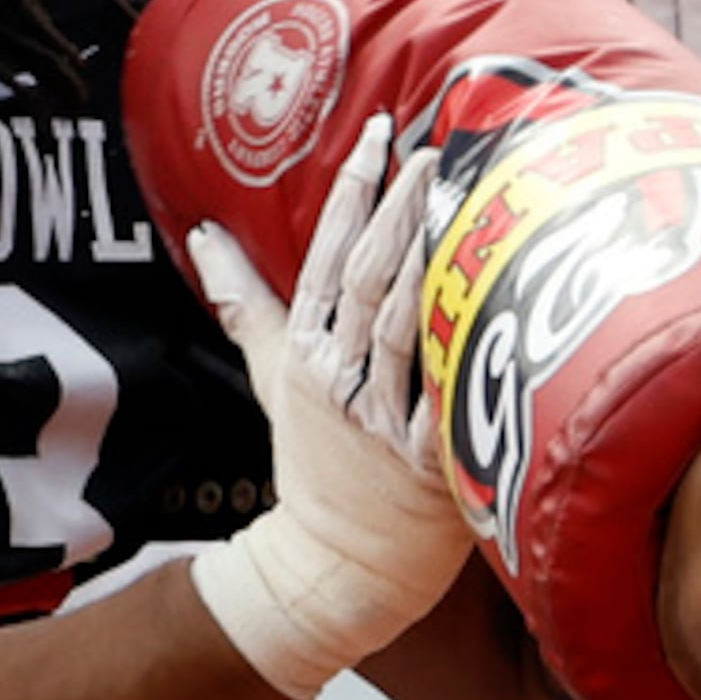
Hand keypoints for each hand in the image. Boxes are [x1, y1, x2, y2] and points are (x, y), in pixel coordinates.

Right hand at [184, 118, 471, 699]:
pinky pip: (449, 401)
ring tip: (465, 202)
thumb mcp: (271, 376)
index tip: (375, 134)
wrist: (336, 566)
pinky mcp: (429, 463)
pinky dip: (467, 358)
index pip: (329, 256)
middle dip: (398, 210)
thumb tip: (204, 234)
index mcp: (308, 353)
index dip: (350, 192)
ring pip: (409, 328)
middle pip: (370, 281)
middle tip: (432, 150)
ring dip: (434, 262)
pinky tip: (496, 307)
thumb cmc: (315, 462)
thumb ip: (245, 304)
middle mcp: (342, 380)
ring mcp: (384, 421)